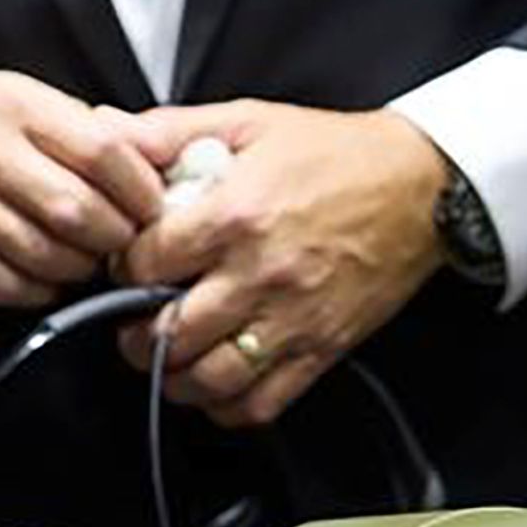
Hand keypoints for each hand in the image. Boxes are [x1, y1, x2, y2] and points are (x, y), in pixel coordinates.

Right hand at [0, 67, 164, 309]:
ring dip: (82, 267)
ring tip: (90, 255)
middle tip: (127, 240)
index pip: (103, 154)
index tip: (153, 205)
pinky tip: (50, 272)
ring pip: (46, 256)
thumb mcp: (33, 99)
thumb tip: (165, 162)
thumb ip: (95, 132)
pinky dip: (41, 288)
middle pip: (78, 213)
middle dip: (117, 237)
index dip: (141, 190)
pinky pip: (7, 285)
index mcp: (17, 106)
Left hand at [118, 102, 449, 423]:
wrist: (421, 186)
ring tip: (166, 358)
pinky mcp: (324, 348)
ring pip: (211, 379)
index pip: (145, 264)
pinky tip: (215, 384)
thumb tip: (105, 128)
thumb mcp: (247, 121)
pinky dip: (228, 406)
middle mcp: (261, 274)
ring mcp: (294, 318)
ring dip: (175, 377)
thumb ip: (169, 129)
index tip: (124, 267)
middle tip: (131, 323)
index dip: (121, 269)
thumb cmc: (334, 152)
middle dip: (134, 334)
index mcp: (235, 216)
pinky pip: (264, 402)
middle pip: (169, 333)